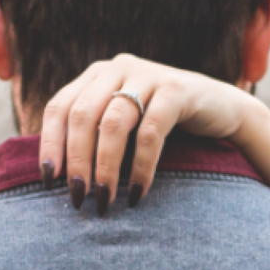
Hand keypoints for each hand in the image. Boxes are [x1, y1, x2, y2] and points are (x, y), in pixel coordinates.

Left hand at [37, 55, 257, 215]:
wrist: (221, 109)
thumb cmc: (162, 123)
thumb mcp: (123, 122)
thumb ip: (93, 134)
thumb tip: (57, 177)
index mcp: (96, 75)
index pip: (59, 107)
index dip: (49, 144)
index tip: (49, 181)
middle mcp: (118, 69)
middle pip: (82, 115)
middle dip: (76, 160)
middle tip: (78, 196)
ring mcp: (148, 75)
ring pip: (113, 124)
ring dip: (105, 167)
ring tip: (105, 200)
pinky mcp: (177, 90)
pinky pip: (151, 132)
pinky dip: (141, 167)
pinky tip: (138, 193)